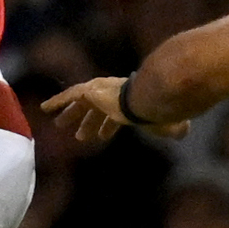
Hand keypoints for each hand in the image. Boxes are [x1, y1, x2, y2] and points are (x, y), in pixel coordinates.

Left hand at [39, 75, 188, 150]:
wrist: (148, 99)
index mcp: (129, 103)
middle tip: (79, 135)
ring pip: (81, 104)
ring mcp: (101, 91)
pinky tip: (44, 109)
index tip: (103, 137)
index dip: (109, 126)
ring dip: (71, 115)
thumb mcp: (164, 122)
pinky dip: (57, 101)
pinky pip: (69, 96)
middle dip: (88, 121)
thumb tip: (184, 131)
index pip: (116, 116)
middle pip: (97, 109)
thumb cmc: (158, 112)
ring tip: (59, 126)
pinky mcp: (90, 90)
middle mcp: (113, 94)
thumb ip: (172, 127)